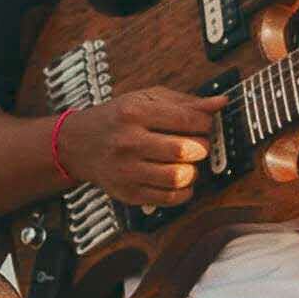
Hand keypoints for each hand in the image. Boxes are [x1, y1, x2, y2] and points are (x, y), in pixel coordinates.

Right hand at [64, 80, 219, 215]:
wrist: (78, 144)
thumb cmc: (117, 118)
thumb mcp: (146, 99)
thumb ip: (184, 102)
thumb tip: (219, 104)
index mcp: (135, 112)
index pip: (188, 119)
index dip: (206, 122)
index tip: (205, 124)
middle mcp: (129, 141)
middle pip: (185, 150)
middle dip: (202, 147)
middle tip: (198, 145)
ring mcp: (127, 170)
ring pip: (179, 177)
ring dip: (194, 171)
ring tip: (188, 163)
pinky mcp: (128, 193)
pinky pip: (170, 198)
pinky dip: (184, 191)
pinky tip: (180, 180)